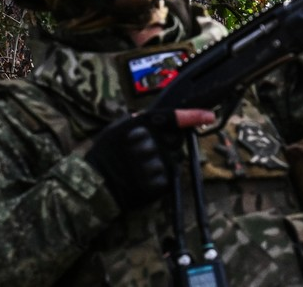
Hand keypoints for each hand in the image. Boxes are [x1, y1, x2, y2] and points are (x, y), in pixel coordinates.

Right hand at [84, 109, 214, 211]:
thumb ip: (140, 121)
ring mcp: (153, 163)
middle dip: (167, 144)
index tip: (209, 116)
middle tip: (145, 152)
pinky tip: (142, 179)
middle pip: (175, 139)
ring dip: (160, 162)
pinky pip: (168, 176)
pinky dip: (158, 178)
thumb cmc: (105, 155)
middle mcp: (148, 142)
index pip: (172, 117)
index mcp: (137, 126)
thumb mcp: (117, 129)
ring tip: (138, 168)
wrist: (93, 187)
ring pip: (172, 159)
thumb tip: (166, 116)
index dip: (193, 116)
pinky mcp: (158, 183)